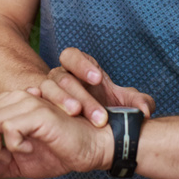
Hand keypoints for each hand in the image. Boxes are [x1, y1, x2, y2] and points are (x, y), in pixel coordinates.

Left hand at [0, 89, 112, 178]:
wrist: (90, 149)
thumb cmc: (56, 152)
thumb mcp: (16, 163)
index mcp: (3, 108)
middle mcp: (11, 100)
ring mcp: (24, 103)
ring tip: (6, 161)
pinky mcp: (38, 112)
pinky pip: (9, 127)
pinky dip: (12, 145)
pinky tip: (27, 150)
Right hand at [39, 47, 155, 126]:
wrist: (86, 122)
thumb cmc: (104, 105)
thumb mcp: (122, 103)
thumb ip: (138, 103)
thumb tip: (144, 112)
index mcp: (78, 66)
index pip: (73, 56)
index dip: (83, 65)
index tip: (98, 79)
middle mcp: (60, 75)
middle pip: (65, 79)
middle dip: (82, 96)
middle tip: (98, 115)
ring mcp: (47, 89)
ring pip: (48, 89)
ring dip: (62, 101)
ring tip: (75, 114)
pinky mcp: (39, 105)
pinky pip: (34, 101)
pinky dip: (37, 104)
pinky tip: (43, 114)